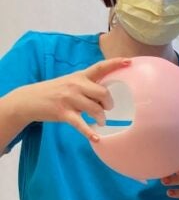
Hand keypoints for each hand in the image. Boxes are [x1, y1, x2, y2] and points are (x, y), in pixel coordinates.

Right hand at [10, 57, 130, 140]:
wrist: (29, 99)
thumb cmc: (54, 91)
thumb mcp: (70, 82)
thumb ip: (87, 85)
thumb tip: (107, 94)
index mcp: (80, 76)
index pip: (100, 67)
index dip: (115, 64)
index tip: (129, 61)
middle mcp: (76, 85)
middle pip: (103, 94)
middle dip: (109, 104)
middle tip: (107, 109)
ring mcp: (69, 99)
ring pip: (96, 109)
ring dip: (101, 118)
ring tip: (100, 121)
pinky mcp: (63, 113)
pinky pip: (81, 124)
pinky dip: (89, 132)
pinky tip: (96, 138)